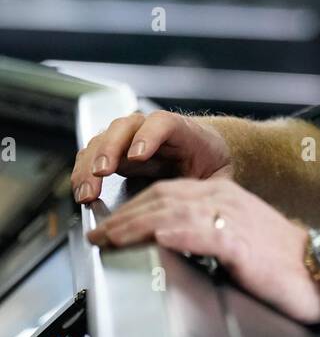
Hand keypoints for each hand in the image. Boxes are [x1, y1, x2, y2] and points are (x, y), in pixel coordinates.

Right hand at [71, 110, 233, 204]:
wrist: (206, 153)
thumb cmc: (212, 162)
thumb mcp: (220, 175)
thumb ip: (213, 189)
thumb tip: (207, 212)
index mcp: (183, 131)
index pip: (163, 123)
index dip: (148, 136)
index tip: (138, 157)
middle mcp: (151, 129)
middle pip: (125, 127)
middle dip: (110, 149)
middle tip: (102, 173)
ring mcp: (130, 139)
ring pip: (103, 140)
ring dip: (90, 165)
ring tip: (87, 192)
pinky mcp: (116, 153)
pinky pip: (93, 156)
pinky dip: (84, 173)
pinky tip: (82, 193)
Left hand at [86, 177, 319, 324]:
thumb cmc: (286, 266)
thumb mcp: (241, 243)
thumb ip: (210, 238)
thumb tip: (174, 249)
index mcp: (226, 197)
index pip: (168, 193)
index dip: (135, 208)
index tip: (112, 226)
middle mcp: (225, 199)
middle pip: (161, 198)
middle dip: (124, 216)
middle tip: (100, 234)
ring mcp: (231, 216)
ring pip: (168, 211)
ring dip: (133, 224)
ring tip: (110, 238)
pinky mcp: (236, 238)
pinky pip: (191, 230)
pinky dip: (162, 233)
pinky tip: (145, 239)